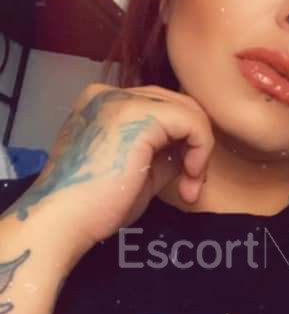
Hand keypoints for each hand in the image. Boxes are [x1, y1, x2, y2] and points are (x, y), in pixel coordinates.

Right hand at [9, 83, 214, 256]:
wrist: (63, 219)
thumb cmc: (93, 206)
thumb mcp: (136, 172)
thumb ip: (161, 154)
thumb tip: (190, 151)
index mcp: (103, 105)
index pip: (160, 109)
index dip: (182, 142)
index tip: (185, 182)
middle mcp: (110, 94)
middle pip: (176, 104)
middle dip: (194, 145)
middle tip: (191, 184)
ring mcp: (122, 99)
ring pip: (188, 110)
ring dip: (200, 150)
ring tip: (189, 186)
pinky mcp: (138, 114)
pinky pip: (192, 121)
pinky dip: (201, 149)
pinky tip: (189, 177)